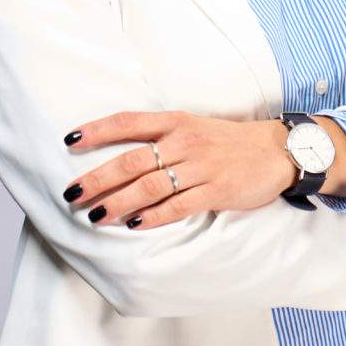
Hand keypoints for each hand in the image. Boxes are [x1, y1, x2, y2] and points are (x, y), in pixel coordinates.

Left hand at [61, 111, 298, 229]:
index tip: (69, 141)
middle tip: (71, 193)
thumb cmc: (229, 141)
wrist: (276, 150)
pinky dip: (154, 216)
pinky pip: (178, 205)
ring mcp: (200, 166)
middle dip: (98, 178)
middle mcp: (184, 141)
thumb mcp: (194, 127)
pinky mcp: (215, 190)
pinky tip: (134, 224)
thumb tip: (119, 156)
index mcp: (176, 121)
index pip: (128, 122)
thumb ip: (161, 137)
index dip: (97, 130)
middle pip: (132, 160)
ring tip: (94, 214)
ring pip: (150, 185)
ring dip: (118, 201)